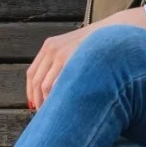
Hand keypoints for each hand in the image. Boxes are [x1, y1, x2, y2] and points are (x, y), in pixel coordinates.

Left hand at [24, 9, 145, 110]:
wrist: (114, 32)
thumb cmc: (97, 45)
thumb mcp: (74, 48)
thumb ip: (62, 63)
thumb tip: (52, 89)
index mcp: (49, 46)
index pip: (32, 73)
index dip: (30, 92)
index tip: (33, 104)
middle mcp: (51, 49)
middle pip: (36, 81)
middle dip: (38, 100)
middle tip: (43, 114)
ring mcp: (60, 54)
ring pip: (44, 86)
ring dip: (46, 101)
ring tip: (54, 113)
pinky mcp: (70, 59)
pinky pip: (57, 84)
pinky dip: (57, 96)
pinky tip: (63, 104)